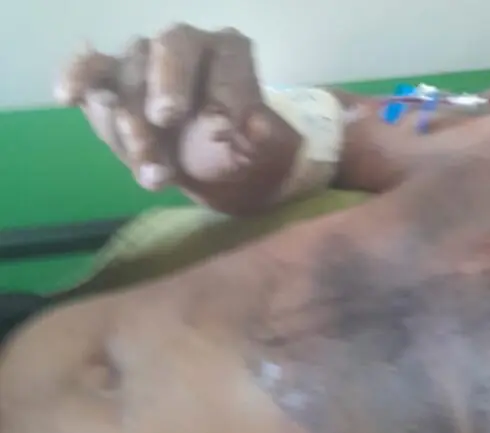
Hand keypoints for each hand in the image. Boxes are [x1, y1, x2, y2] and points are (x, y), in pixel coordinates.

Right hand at [54, 24, 302, 215]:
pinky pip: (90, 70)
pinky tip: (68, 96)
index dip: (223, 89)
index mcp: (229, 52)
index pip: (226, 56)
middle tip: (166, 118)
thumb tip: (255, 126)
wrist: (212, 169)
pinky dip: (77, 78)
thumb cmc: (243, 151)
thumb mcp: (267, 152)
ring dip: (132, 125)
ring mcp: (144, 61)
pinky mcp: (110, 82)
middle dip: (166, 85)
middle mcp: (186, 45)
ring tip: (154, 175)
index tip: (222, 130)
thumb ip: (265, 138)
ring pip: (128, 74)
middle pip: (169, 50)